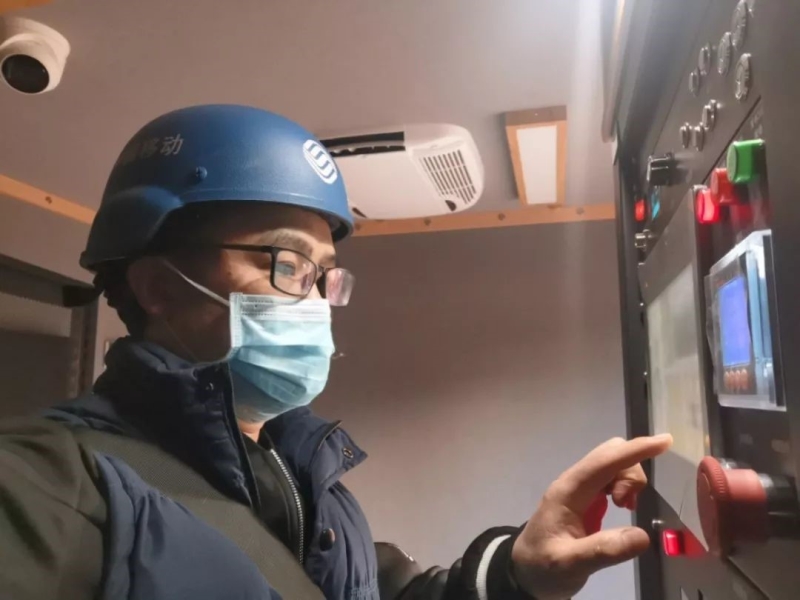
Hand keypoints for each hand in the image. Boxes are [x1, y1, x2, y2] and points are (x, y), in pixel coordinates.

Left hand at [510, 434, 672, 599]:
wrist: (525, 573)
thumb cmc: (543, 567)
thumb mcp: (570, 564)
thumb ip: (603, 550)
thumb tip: (643, 536)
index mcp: (567, 491)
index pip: (604, 461)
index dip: (634, 450)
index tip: (664, 441)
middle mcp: (574, 483)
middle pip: (610, 454)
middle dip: (631, 470)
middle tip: (628, 505)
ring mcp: (581, 489)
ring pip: (614, 464)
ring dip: (629, 480)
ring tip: (625, 508)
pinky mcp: (588, 498)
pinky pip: (612, 478)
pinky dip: (626, 486)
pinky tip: (624, 507)